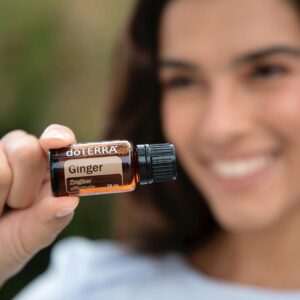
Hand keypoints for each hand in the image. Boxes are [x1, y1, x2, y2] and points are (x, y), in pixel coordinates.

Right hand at [0, 124, 78, 285]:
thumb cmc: (14, 239)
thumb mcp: (36, 235)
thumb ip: (52, 219)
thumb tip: (71, 201)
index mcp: (49, 165)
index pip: (57, 138)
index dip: (58, 136)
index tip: (54, 143)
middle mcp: (23, 154)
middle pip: (27, 149)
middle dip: (25, 185)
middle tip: (19, 205)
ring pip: (1, 170)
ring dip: (2, 197)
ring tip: (1, 207)